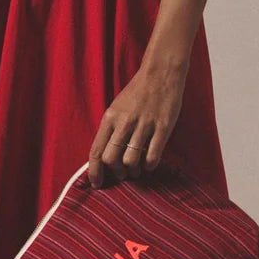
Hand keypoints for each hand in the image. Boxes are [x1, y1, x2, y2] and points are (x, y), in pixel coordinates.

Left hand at [87, 58, 188, 186]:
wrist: (161, 74)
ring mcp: (144, 125)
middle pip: (111, 159)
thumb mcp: (116, 108)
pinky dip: (149, 165)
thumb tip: (105, 157)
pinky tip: (150, 162)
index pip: (96, 151)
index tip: (97, 184)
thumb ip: (111, 129)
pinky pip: (152, 155)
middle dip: (116, 173)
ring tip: (137, 169)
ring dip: (133, 170)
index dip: (95, 172)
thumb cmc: (137, 93)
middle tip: (122, 175)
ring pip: (131, 160)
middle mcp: (124, 122)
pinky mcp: (163, 127)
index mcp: (110, 117)